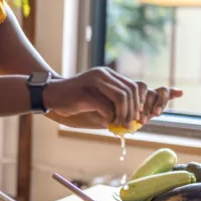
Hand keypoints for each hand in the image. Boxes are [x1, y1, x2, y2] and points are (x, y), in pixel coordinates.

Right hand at [44, 67, 179, 125]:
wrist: (52, 96)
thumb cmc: (76, 101)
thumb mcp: (100, 101)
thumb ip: (117, 106)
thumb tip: (139, 119)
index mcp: (109, 76)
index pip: (137, 86)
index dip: (146, 102)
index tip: (148, 116)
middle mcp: (104, 75)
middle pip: (132, 91)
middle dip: (136, 110)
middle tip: (132, 125)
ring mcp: (94, 81)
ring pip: (123, 97)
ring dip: (126, 114)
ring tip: (121, 125)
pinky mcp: (85, 92)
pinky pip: (106, 105)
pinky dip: (110, 117)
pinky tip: (107, 122)